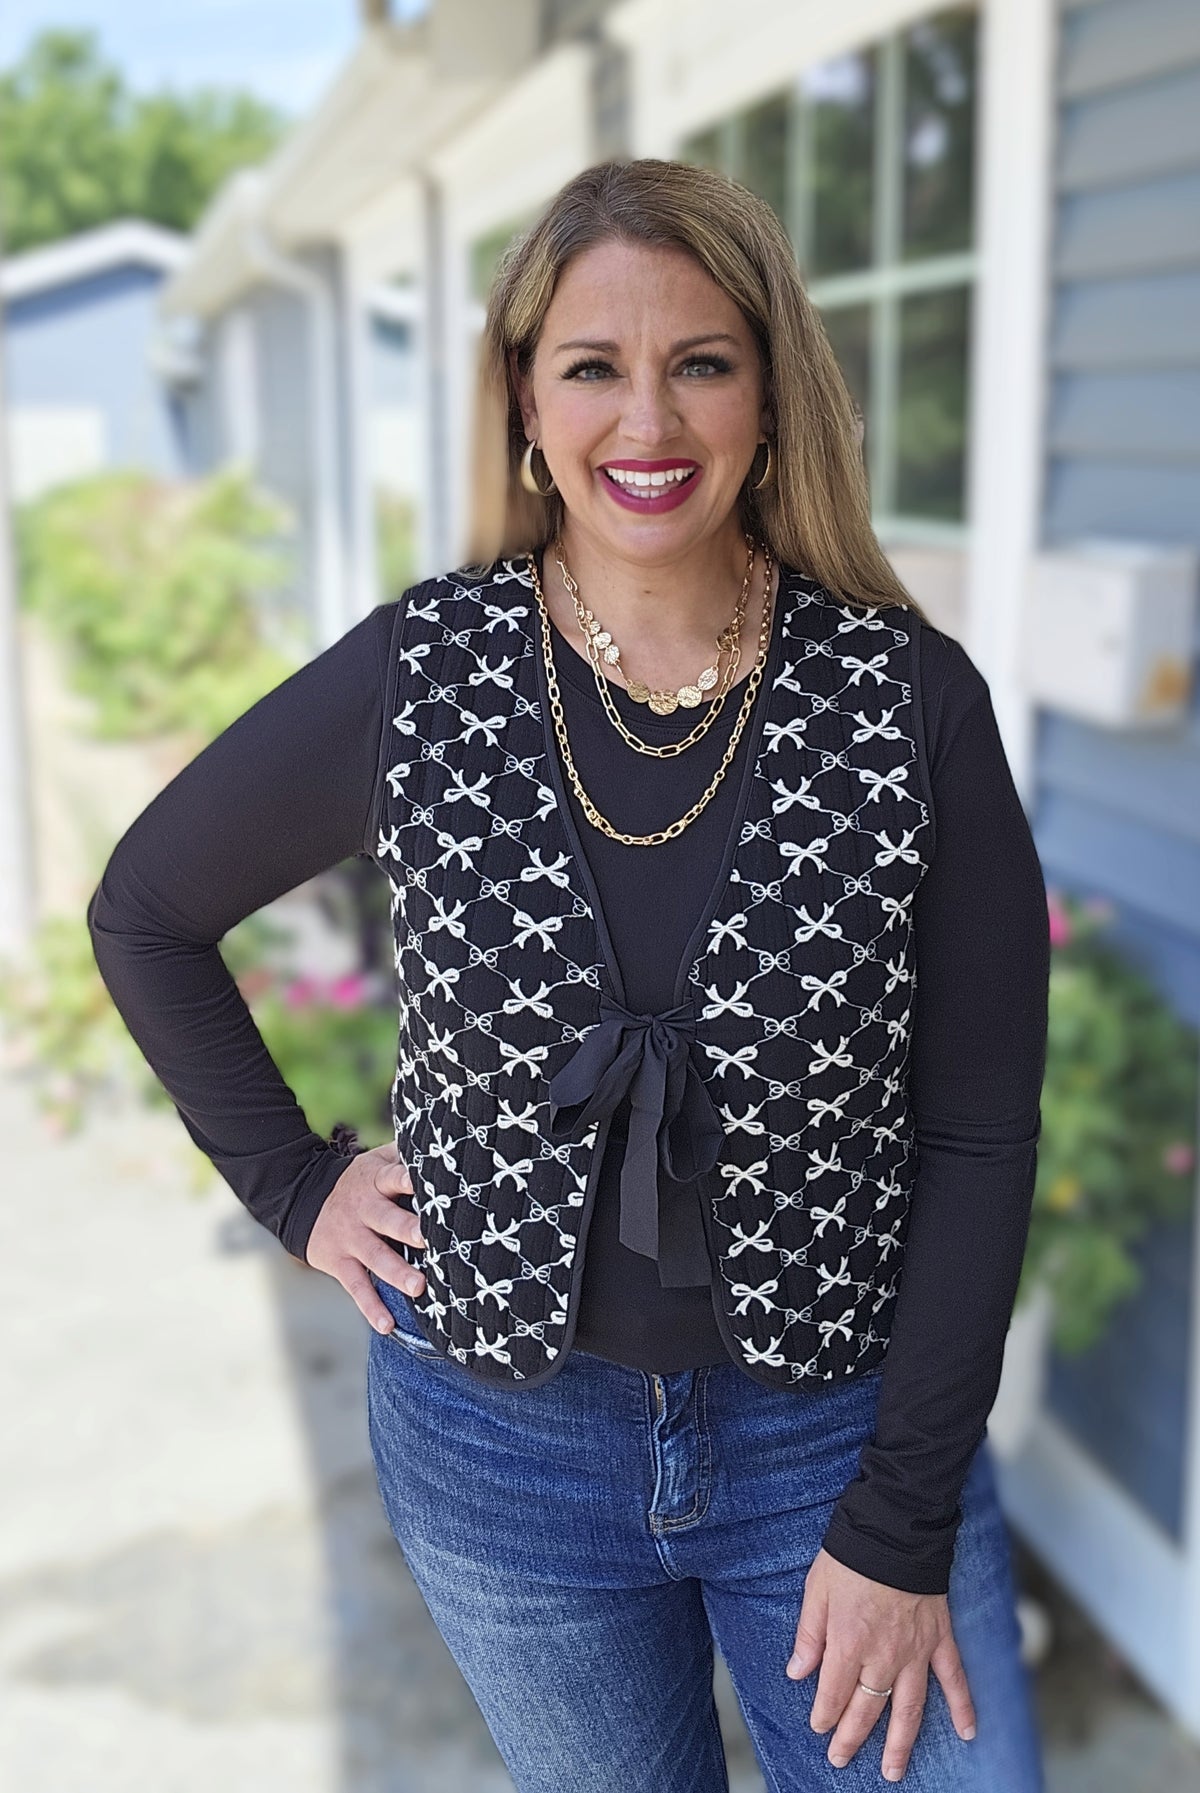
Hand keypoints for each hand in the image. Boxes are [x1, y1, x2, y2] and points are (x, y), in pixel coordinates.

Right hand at [304, 1141, 425, 1333]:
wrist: (300, 1197)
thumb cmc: (357, 1180)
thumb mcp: (375, 1160)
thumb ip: (404, 1155)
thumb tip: (442, 1141)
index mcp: (376, 1181)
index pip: (394, 1177)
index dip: (408, 1180)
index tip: (425, 1184)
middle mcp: (364, 1210)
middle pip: (388, 1220)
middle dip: (408, 1230)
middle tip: (430, 1239)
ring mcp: (351, 1238)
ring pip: (375, 1257)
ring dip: (397, 1272)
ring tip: (418, 1287)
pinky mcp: (339, 1263)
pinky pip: (357, 1287)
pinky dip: (371, 1307)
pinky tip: (387, 1325)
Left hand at [787, 1548, 975, 1782]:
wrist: (897, 1529)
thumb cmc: (852, 1555)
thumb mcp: (816, 1588)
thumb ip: (809, 1634)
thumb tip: (797, 1672)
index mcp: (848, 1643)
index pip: (833, 1693)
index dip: (824, 1714)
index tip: (819, 1727)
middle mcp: (883, 1656)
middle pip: (866, 1708)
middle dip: (850, 1737)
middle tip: (840, 1759)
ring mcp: (915, 1651)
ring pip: (907, 1708)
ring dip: (900, 1743)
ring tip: (892, 1771)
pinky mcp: (939, 1639)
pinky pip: (954, 1680)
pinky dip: (963, 1706)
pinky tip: (968, 1733)